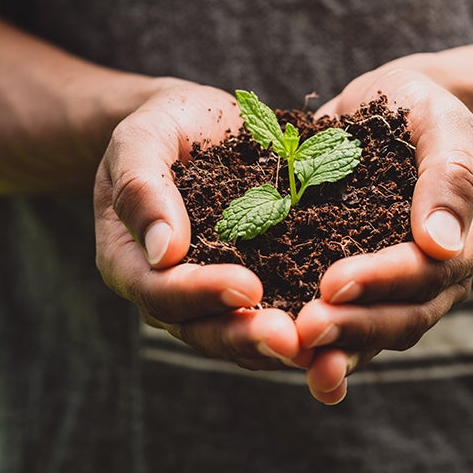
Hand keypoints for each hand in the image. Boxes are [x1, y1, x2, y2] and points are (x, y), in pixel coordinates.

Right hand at [94, 79, 307, 369]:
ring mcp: (211, 297)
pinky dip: (304, 329)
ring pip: (241, 338)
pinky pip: (275, 318)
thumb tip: (165, 252)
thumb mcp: (141, 140)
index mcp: (130, 262)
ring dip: (280, 347)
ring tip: (321, 347)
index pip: (160, 292)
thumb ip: (141, 188)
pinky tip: (342, 330)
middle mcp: (169, 293)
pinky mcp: (256, 286)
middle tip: (291, 339)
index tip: (248, 286)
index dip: (202, 294)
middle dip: (247, 336)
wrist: (200, 125)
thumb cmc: (164, 127)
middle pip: (203, 330)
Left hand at [295, 59, 472, 402]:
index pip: (429, 272)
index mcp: (470, 236)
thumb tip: (443, 245)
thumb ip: (449, 176)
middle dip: (355, 326)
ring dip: (338, 347)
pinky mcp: (370, 285)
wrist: (402, 108)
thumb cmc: (424, 108)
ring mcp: (406, 285)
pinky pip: (353, 321)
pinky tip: (286, 353)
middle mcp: (443, 273)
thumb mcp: (442, 122)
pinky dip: (325, 342)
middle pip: (405, 316)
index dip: (382, 281)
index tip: (333, 283)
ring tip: (294, 353)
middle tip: (304, 330)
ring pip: (379, 333)